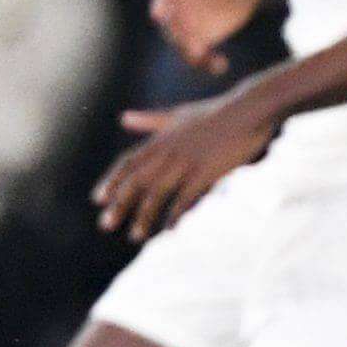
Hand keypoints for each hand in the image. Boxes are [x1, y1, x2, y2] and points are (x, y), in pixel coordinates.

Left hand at [96, 79, 278, 237]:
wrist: (248, 110)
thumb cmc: (213, 113)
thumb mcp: (177, 114)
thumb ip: (149, 120)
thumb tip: (123, 118)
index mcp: (160, 139)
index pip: (128, 163)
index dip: (112, 182)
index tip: (98, 200)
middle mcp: (168, 151)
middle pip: (137, 182)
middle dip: (120, 204)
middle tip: (105, 225)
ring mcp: (187, 162)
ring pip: (158, 193)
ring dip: (144, 216)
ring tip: (134, 236)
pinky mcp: (207, 172)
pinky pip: (186, 197)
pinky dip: (176, 214)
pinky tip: (169, 230)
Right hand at [145, 0, 269, 69]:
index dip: (161, 5)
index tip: (160, 13)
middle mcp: (177, 10)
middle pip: (171, 25)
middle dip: (177, 34)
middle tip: (189, 41)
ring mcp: (188, 28)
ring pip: (183, 45)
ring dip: (191, 52)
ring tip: (206, 55)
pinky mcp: (202, 43)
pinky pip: (200, 58)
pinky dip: (208, 63)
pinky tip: (223, 63)